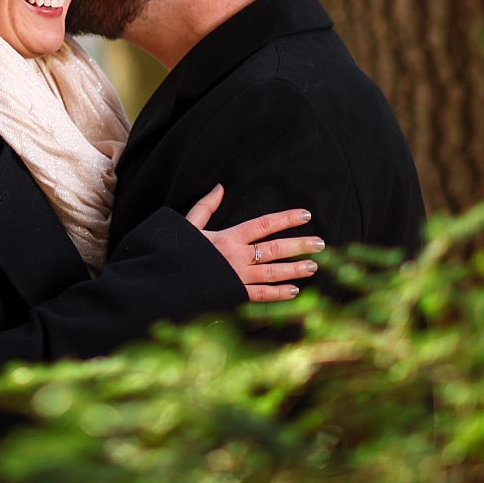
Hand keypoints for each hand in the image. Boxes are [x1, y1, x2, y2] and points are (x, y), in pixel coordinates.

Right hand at [184, 184, 323, 301]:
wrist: (162, 282)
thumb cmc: (174, 252)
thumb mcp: (188, 226)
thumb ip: (205, 206)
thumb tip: (219, 187)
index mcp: (228, 238)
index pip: (264, 224)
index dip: (286, 219)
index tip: (306, 215)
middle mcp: (237, 257)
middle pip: (275, 249)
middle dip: (300, 246)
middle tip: (321, 244)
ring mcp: (237, 277)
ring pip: (273, 273)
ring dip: (295, 269)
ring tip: (314, 266)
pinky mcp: (234, 296)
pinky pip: (261, 296)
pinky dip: (279, 294)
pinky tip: (295, 291)